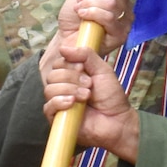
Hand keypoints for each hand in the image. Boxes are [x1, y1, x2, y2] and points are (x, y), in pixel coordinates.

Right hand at [40, 42, 140, 163]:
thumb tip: (63, 47)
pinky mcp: (57, 119)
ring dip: (69, 90)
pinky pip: (48, 107)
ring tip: (86, 96)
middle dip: (72, 78)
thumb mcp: (102, 70)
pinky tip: (72, 103)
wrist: (118, 120)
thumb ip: (86, 55)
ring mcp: (59, 103)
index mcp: (72, 75)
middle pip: (52, 75)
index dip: (70, 65)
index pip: (58, 64)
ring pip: (49, 89)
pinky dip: (59, 102)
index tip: (84, 69)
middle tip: (89, 85)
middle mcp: (63, 88)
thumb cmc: (111, 96)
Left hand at [59, 0, 131, 52]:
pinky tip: (83, 16)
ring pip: (111, 2)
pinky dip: (92, 13)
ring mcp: (125, 23)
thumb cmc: (73, 19)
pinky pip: (109, 17)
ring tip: (80, 11)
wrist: (65, 40)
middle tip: (81, 2)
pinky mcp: (120, 36)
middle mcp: (126, 9)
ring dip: (89, 4)